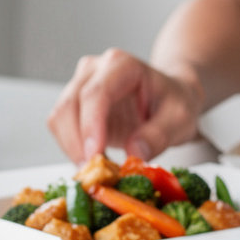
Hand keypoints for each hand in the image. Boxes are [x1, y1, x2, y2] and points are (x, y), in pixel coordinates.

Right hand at [48, 48, 204, 163]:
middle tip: (94, 174)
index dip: (91, 126)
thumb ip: (159, 135)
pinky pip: (61, 128)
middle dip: (77, 144)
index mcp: (122, 65)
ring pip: (59, 118)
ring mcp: (80, 84)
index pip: (96, 93)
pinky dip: (71, 149)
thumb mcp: (180, 119)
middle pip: (69, 105)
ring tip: (97, 172)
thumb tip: (134, 153)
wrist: (169, 97)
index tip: (95, 155)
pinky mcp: (74, 104)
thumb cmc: (174, 102)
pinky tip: (93, 162)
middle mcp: (94, 70)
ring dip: (71, 149)